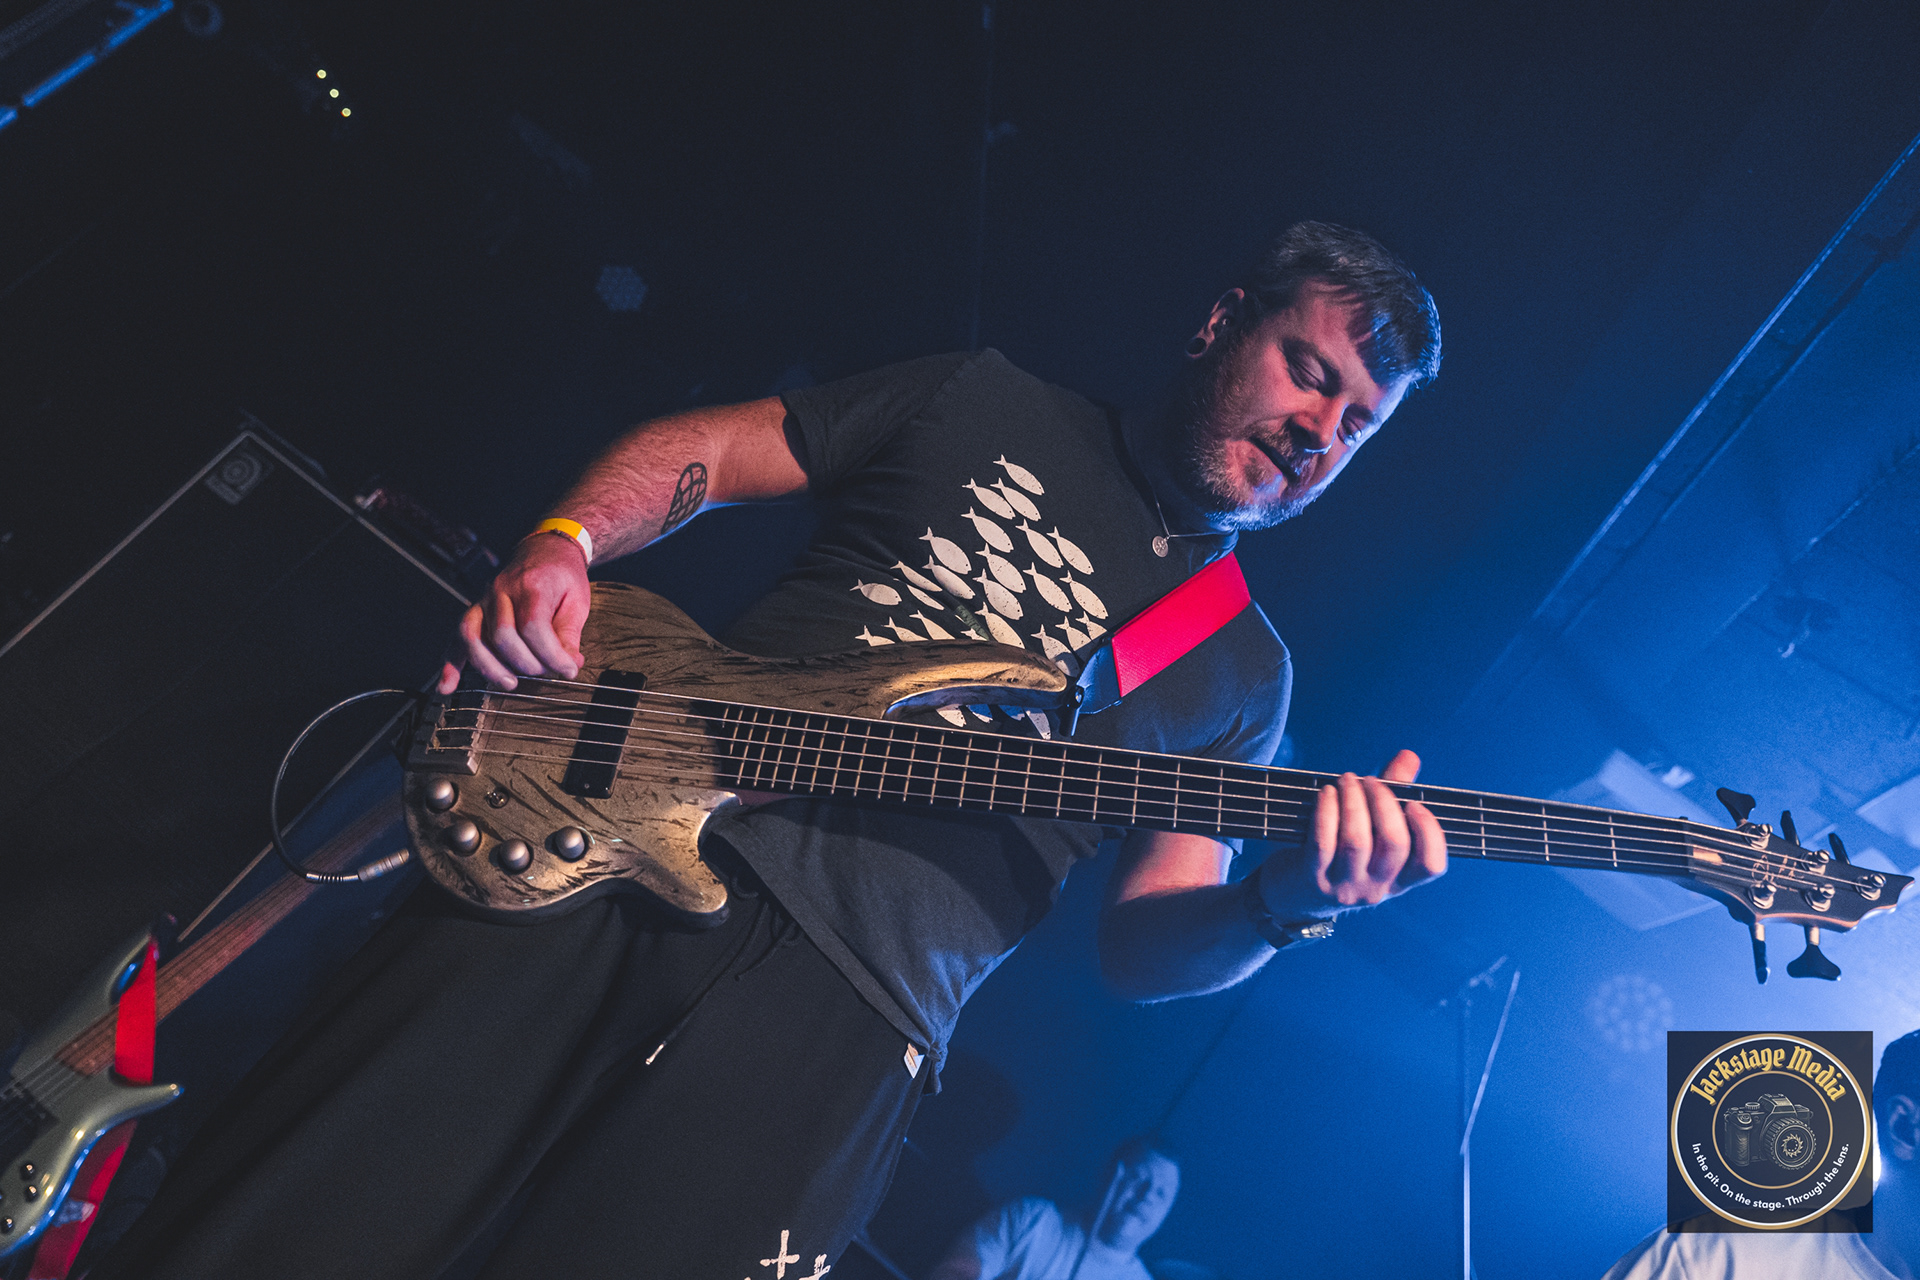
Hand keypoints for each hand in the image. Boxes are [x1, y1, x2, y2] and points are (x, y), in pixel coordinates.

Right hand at [436, 532, 590, 692]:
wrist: (546, 550)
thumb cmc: (562, 575)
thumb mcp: (577, 601)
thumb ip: (570, 634)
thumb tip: (568, 665)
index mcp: (531, 585)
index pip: (533, 627)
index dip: (551, 655)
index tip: (567, 670)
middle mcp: (501, 591)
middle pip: (503, 635)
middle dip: (526, 662)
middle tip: (545, 671)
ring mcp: (484, 600)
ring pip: (474, 637)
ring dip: (490, 667)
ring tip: (510, 683)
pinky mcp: (476, 611)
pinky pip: (457, 638)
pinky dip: (450, 664)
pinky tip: (446, 686)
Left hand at [1254, 748, 1445, 917]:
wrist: (1293, 896)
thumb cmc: (1341, 853)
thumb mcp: (1372, 833)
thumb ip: (1394, 793)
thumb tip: (1409, 756)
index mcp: (1400, 880)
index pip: (1431, 865)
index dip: (1429, 832)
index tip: (1413, 804)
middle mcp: (1377, 888)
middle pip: (1394, 844)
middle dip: (1384, 802)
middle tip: (1369, 781)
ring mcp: (1345, 886)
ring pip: (1356, 841)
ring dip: (1352, 802)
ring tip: (1346, 780)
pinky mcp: (1313, 879)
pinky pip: (1322, 842)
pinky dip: (1326, 811)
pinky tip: (1326, 793)